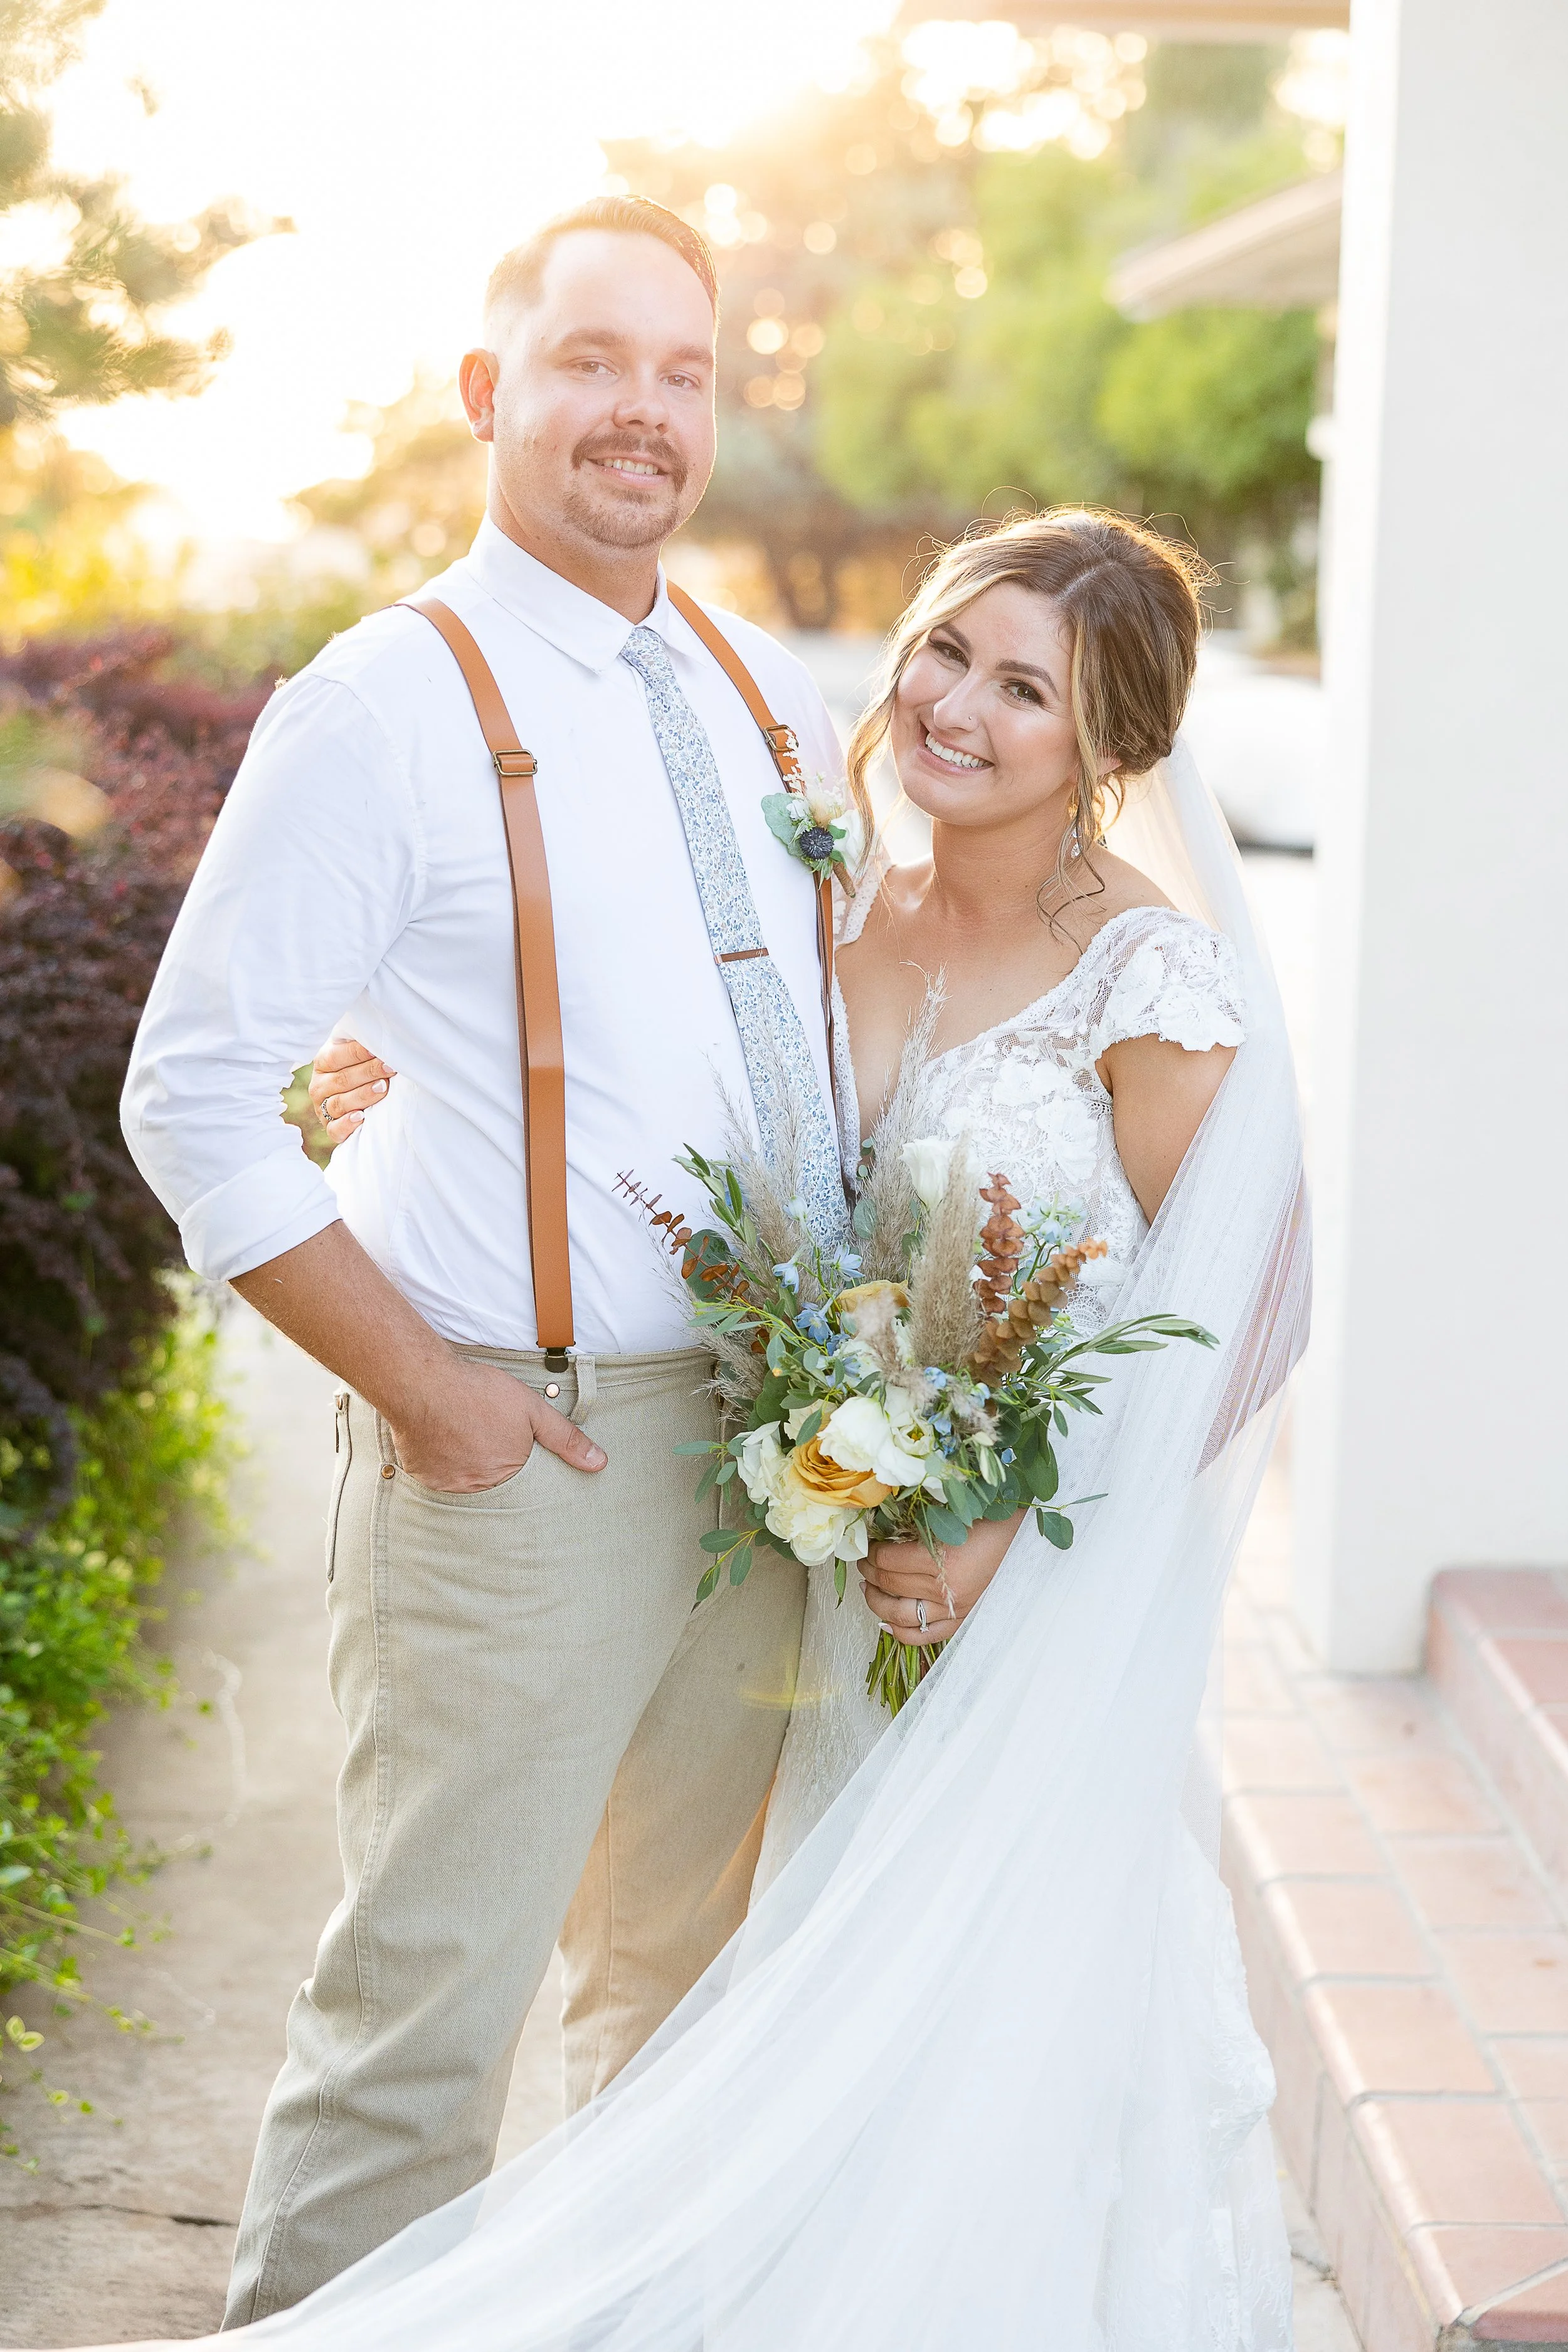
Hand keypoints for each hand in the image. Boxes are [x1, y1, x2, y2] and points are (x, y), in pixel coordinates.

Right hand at [310, 1035, 394, 1145]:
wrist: (354, 1093)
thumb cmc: (359, 1067)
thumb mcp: (357, 1051)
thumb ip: (362, 1043)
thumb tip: (378, 1032)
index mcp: (322, 1063)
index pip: (335, 1057)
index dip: (358, 1053)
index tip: (380, 1049)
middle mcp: (319, 1086)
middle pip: (342, 1080)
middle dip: (368, 1073)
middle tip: (390, 1067)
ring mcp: (322, 1109)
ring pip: (340, 1104)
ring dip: (363, 1096)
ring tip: (383, 1088)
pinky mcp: (331, 1128)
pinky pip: (335, 1130)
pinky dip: (347, 1125)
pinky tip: (361, 1117)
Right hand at [391, 1359, 605, 1491]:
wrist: (423, 1382)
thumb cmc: (479, 1394)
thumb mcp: (533, 1410)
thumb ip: (565, 1439)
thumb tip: (599, 1463)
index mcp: (506, 1477)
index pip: (522, 1487)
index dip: (518, 1466)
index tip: (510, 1449)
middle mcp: (475, 1488)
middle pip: (491, 1485)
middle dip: (491, 1464)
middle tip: (483, 1437)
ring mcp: (445, 1484)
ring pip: (462, 1480)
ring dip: (466, 1464)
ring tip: (464, 1434)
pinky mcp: (420, 1474)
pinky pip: (435, 1475)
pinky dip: (441, 1461)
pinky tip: (443, 1437)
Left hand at [861, 1510, 1024, 1645]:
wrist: (1032, 1542)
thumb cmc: (996, 1520)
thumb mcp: (957, 1515)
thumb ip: (923, 1526)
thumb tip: (886, 1530)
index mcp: (944, 1559)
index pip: (889, 1561)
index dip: (872, 1553)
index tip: (867, 1544)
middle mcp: (946, 1590)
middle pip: (890, 1585)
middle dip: (869, 1573)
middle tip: (863, 1562)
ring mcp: (955, 1610)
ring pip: (900, 1615)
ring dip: (876, 1602)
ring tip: (868, 1588)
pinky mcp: (963, 1620)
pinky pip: (923, 1636)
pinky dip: (899, 1633)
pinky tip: (886, 1622)